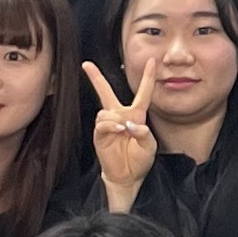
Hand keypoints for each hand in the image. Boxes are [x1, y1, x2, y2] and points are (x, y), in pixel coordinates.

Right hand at [85, 54, 162, 200]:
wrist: (128, 176)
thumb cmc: (140, 160)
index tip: (151, 60)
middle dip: (96, 78)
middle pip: (106, 92)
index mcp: (136, 115)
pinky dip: (110, 125)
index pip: (143, 93)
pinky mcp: (100, 135)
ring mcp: (108, 125)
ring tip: (124, 130)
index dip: (147, 76)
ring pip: (106, 112)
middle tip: (87, 65)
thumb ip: (145, 134)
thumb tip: (132, 124)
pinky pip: (102, 124)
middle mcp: (120, 116)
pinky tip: (118, 129)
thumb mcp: (149, 146)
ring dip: (116, 119)